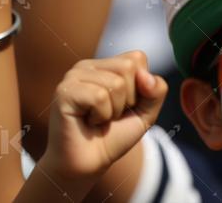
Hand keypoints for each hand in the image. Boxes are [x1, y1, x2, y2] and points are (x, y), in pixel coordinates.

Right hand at [40, 51, 167, 178]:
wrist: (89, 163)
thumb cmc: (115, 136)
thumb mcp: (146, 112)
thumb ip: (157, 91)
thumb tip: (146, 76)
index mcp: (106, 64)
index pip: (137, 58)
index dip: (141, 87)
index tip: (125, 105)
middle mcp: (88, 65)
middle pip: (128, 67)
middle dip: (128, 98)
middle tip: (110, 114)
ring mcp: (73, 76)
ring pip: (115, 83)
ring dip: (114, 110)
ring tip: (98, 119)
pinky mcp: (64, 91)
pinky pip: (99, 97)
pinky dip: (101, 116)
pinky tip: (88, 122)